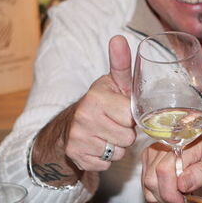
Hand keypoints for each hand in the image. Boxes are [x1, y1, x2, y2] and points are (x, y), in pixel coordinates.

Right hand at [59, 36, 137, 171]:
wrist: (70, 124)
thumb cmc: (102, 101)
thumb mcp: (113, 82)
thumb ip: (121, 63)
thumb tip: (119, 37)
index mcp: (96, 98)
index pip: (130, 117)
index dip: (129, 116)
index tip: (120, 110)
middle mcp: (84, 118)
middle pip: (127, 138)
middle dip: (125, 134)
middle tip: (114, 124)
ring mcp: (78, 138)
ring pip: (118, 153)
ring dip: (116, 147)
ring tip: (106, 134)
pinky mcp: (76, 156)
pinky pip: (106, 165)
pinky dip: (105, 159)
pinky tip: (97, 146)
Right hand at [141, 136, 201, 202]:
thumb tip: (182, 183)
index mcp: (184, 142)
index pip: (165, 169)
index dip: (170, 192)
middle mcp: (166, 143)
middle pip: (152, 177)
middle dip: (166, 196)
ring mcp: (156, 151)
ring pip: (147, 182)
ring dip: (161, 196)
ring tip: (179, 197)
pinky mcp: (150, 160)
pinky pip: (145, 183)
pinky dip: (157, 193)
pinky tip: (172, 191)